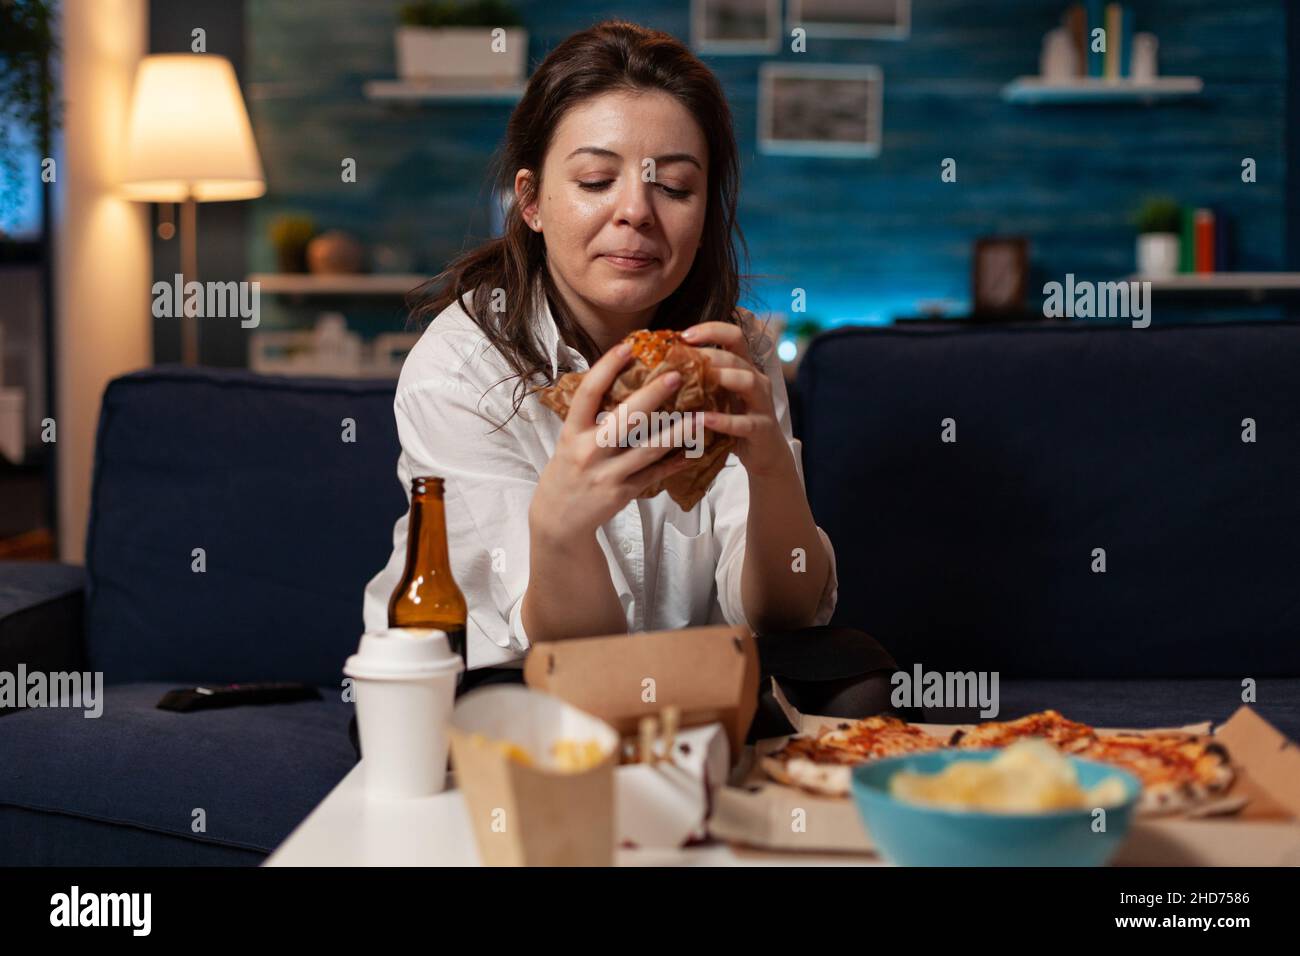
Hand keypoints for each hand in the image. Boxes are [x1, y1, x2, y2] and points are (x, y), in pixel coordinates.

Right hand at [531, 341, 694, 545]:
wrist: (557, 519)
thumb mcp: (569, 441)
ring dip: (677, 432)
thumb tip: (620, 381)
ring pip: (648, 449)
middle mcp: (589, 451)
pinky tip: (693, 451)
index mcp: (572, 432)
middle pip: (625, 418)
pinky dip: (675, 463)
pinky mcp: (623, 493)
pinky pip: (654, 474)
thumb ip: (590, 417)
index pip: (589, 393)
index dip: (607, 367)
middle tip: (676, 375)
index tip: (628, 346)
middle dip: (653, 395)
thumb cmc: (566, 471)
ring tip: (700, 416)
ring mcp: (607, 474)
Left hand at [680, 308, 791, 479]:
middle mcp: (757, 380)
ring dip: (721, 377)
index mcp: (745, 368)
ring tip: (696, 381)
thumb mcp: (718, 396)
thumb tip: (660, 368)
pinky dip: (723, 420)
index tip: (683, 335)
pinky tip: (703, 420)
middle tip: (680, 360)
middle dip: (708, 355)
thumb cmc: (734, 421)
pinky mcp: (762, 429)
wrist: (766, 454)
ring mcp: (762, 404)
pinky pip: (744, 422)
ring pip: (748, 381)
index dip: (711, 330)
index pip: (734, 335)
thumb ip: (700, 380)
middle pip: (735, 357)